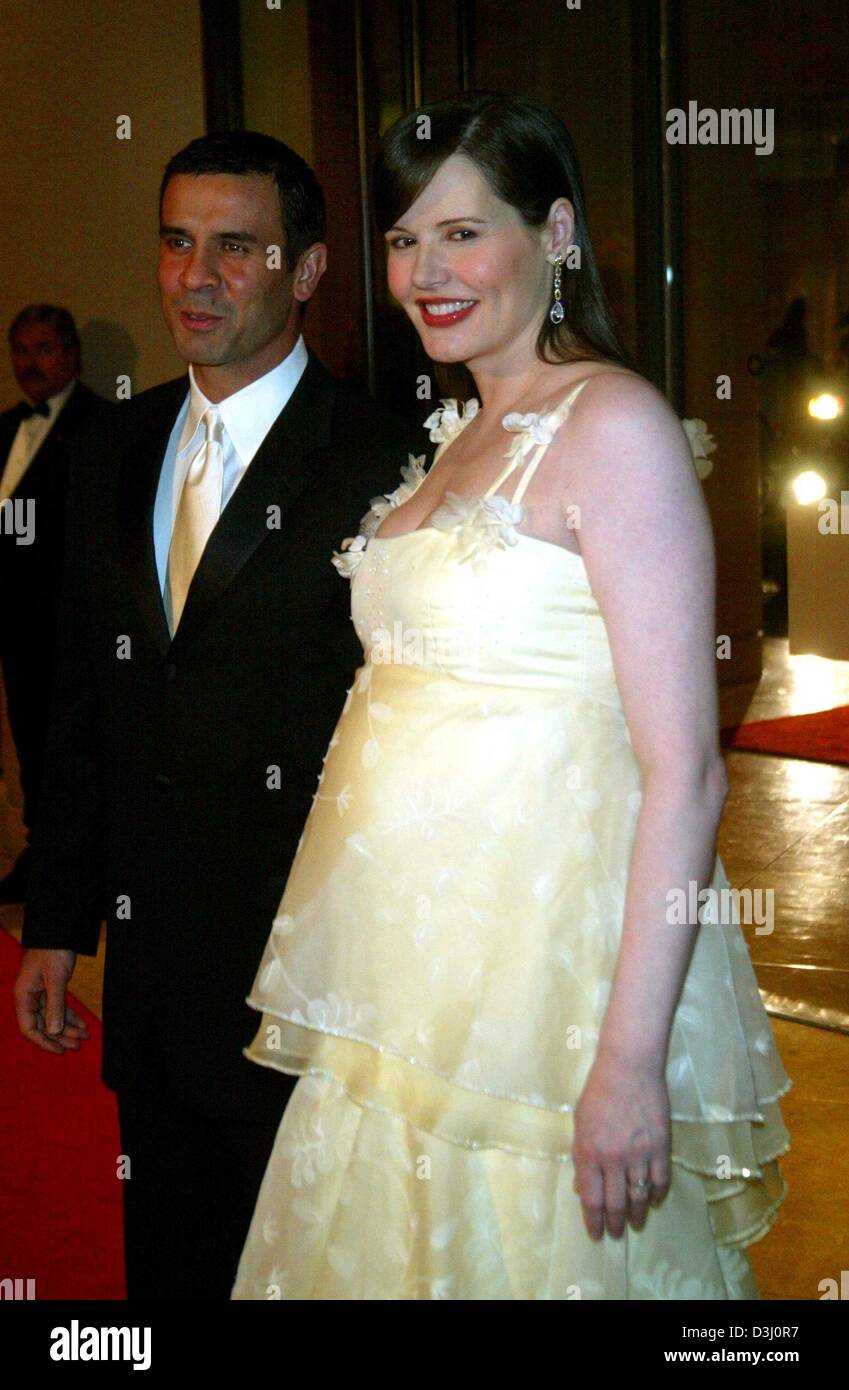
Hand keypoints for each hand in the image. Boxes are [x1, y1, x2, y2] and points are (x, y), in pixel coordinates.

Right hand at [14, 948, 89, 1054]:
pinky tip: (82, 1025)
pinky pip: (59, 1008)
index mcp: (23, 996)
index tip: (59, 1050)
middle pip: (42, 1025)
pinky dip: (70, 1017)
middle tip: (77, 1046)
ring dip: (68, 1028)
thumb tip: (54, 1031)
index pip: (28, 1028)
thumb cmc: (52, 951)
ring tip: (84, 1037)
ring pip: (52, 1018)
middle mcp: (29, 998)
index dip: (43, 1041)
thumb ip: (54, 1005)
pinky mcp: (50, 989)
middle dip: (60, 1037)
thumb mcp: (55, 978)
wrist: (58, 932)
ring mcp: (39, 994)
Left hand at [572, 1049, 670, 1240]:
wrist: (629, 1066)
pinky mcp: (661, 1146)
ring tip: (636, 1223)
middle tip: (616, 1234)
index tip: (596, 1235)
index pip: (591, 1199)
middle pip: (615, 1204)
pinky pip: (660, 1180)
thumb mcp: (579, 1122)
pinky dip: (658, 1194)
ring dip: (638, 1215)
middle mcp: (613, 1158)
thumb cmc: (599, 1091)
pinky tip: (654, 1200)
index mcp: (589, 1152)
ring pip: (639, 1197)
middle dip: (615, 1224)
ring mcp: (639, 1154)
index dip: (593, 1222)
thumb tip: (581, 1189)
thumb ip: (581, 1157)